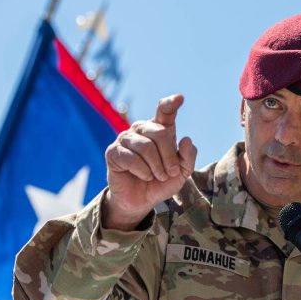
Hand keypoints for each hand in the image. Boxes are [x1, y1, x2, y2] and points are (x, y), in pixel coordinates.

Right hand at [102, 94, 196, 229]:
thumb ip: (188, 157)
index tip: (179, 98)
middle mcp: (141, 129)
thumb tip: (186, 139)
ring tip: (157, 176)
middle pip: (160, 133)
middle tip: (170, 173)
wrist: (141, 201)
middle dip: (169, 157)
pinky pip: (131, 158)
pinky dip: (143, 171)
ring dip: (156, 167)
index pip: (164, 111)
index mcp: (159, 130)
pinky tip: (143, 176)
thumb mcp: (181, 173)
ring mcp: (125, 138)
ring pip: (146, 147)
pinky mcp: (113, 152)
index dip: (170, 104)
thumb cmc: (161, 182)